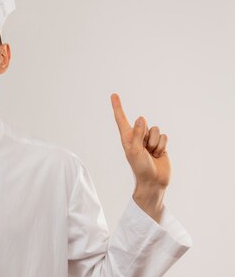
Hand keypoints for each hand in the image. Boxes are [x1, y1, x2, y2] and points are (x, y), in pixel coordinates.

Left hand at [110, 93, 169, 220]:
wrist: (154, 182)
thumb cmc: (140, 168)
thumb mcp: (135, 151)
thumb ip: (137, 134)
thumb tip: (140, 118)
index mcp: (127, 138)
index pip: (121, 119)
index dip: (118, 107)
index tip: (113, 95)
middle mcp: (137, 137)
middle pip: (145, 124)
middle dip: (147, 136)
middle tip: (145, 151)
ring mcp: (148, 141)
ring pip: (155, 130)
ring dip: (155, 142)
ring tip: (151, 154)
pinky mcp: (159, 145)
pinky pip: (164, 136)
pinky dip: (162, 145)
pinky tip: (158, 155)